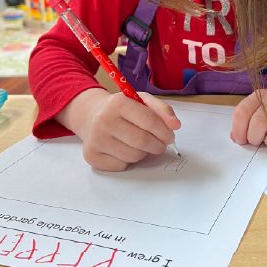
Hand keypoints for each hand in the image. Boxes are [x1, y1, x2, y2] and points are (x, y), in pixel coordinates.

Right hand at [57, 88, 180, 170]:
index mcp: (118, 103)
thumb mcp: (142, 101)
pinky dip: (128, 161)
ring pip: (133, 156)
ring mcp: (96, 139)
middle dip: (158, 145)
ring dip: (143, 153)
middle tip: (160, 144)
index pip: (149, 121)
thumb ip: (162, 110)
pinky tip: (123, 149)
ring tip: (139, 144)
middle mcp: (104, 121)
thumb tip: (175, 125)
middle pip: (142, 141)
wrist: (91, 115)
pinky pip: (121, 166)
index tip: (169, 136)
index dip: (164, 132)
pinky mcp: (92, 156)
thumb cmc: (122, 109)